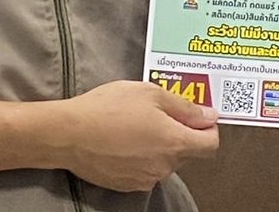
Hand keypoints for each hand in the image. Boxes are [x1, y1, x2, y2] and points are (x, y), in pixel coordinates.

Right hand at [55, 81, 219, 191]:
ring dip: (160, 145)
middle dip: (181, 133)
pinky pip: (146, 170)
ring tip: (136, 125)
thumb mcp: (151, 94)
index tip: (199, 117)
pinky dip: (142, 157)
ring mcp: (146, 178)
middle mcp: (164, 166)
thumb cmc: (107, 109)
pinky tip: (124, 140)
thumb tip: (208, 116)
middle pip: (188, 152)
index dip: (209, 128)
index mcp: (175, 142)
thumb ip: (185, 107)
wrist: (68, 134)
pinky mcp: (128, 184)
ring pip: (166, 161)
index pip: (211, 144)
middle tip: (159, 113)